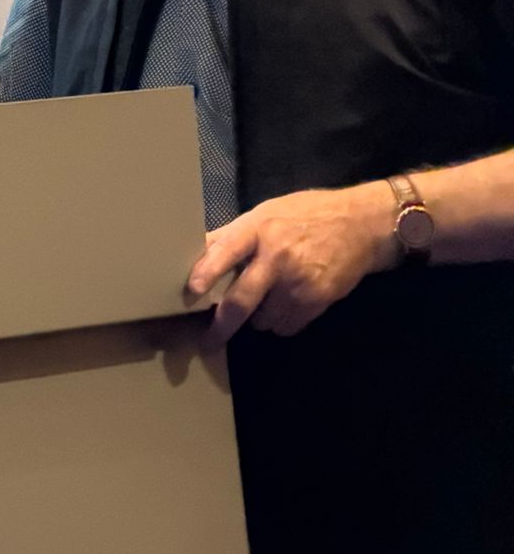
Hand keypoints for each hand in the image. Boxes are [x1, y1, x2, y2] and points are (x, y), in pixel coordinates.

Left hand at [188, 182, 395, 342]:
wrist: (361, 226)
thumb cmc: (306, 215)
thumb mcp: (267, 212)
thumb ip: (234, 235)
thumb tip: (197, 251)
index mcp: (260, 229)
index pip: (228, 250)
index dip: (208, 271)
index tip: (193, 289)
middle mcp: (277, 257)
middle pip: (242, 301)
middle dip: (222, 326)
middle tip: (208, 341)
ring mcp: (299, 283)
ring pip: (262, 320)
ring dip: (257, 318)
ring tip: (265, 298)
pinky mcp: (317, 301)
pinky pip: (286, 326)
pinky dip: (280, 322)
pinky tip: (285, 303)